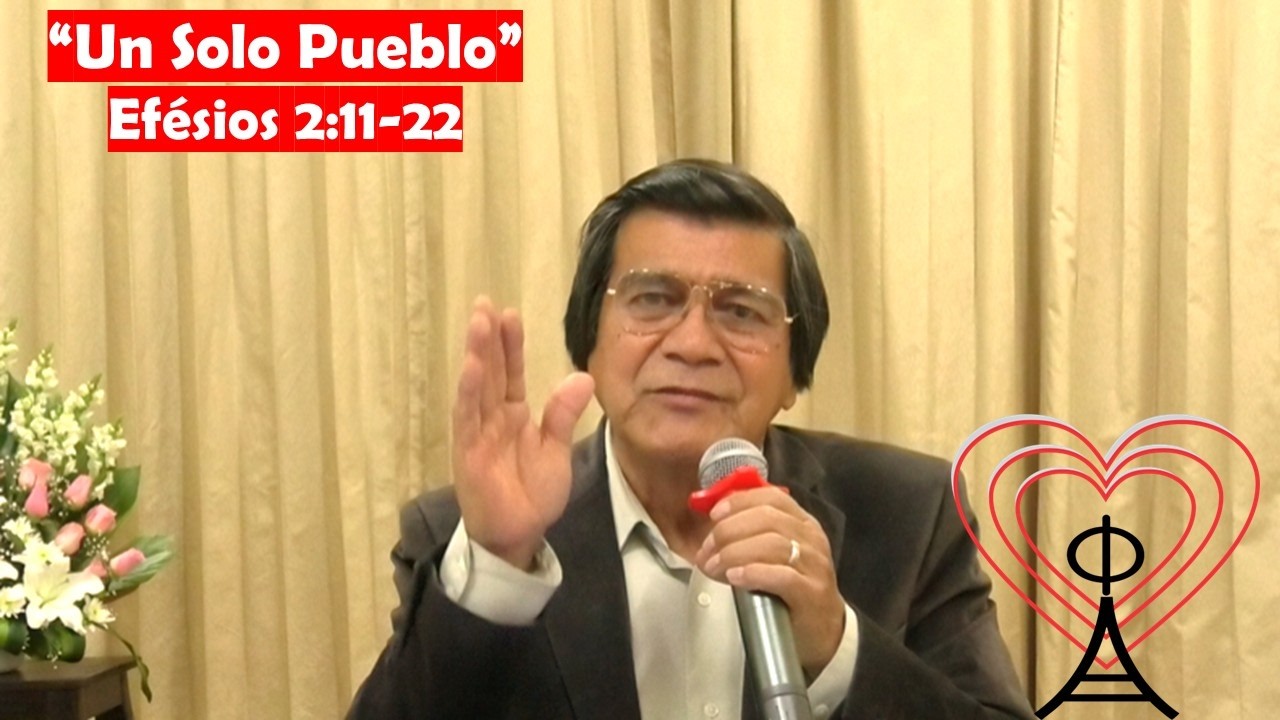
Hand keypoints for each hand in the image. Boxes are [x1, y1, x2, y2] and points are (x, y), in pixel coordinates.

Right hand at [451, 297, 595, 569]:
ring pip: (476, 386)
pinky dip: (469, 391)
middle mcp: (491, 418)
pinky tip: (471, 366)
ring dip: (476, 353)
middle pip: (489, 370)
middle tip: (484, 303)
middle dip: (487, 337)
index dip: (509, 344)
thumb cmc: (533, 495)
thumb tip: (583, 377)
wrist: (518, 535)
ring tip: (477, 321)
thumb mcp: (556, 450)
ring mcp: (477, 432)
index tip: (508, 314)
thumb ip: (563, 415)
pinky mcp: (467, 451)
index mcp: (512, 415)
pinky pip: (467, 417)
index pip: (509, 372)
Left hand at [693, 488, 845, 677]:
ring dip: (733, 553)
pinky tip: (735, 578)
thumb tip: (713, 525)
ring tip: (713, 567)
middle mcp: (812, 538)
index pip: (771, 497)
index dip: (739, 502)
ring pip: (772, 544)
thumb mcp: (775, 555)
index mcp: (802, 522)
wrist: (824, 631)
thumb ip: (752, 534)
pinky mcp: (813, 593)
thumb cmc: (792, 590)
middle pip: (767, 518)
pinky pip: (782, 576)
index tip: (714, 514)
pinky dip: (753, 573)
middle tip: (707, 551)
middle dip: (728, 531)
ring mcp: (815, 565)